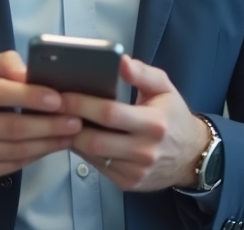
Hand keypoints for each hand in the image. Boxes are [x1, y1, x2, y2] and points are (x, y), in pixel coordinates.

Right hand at [0, 51, 82, 187]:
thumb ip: (2, 63)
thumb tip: (28, 71)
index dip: (30, 96)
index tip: (58, 98)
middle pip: (12, 126)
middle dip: (48, 124)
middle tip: (75, 120)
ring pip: (16, 149)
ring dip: (49, 142)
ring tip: (71, 133)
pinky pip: (12, 164)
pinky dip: (36, 155)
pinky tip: (52, 146)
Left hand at [62, 56, 209, 191]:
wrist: (192, 155)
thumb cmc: (173, 115)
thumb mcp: (164, 87)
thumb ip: (142, 72)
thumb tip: (120, 61)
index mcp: (154, 123)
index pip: (110, 114)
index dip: (82, 104)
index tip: (62, 94)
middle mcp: (145, 150)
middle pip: (96, 140)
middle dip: (69, 123)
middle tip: (51, 109)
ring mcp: (136, 171)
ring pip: (93, 156)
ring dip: (72, 138)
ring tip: (59, 121)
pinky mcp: (129, 183)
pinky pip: (97, 167)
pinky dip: (83, 151)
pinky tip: (76, 136)